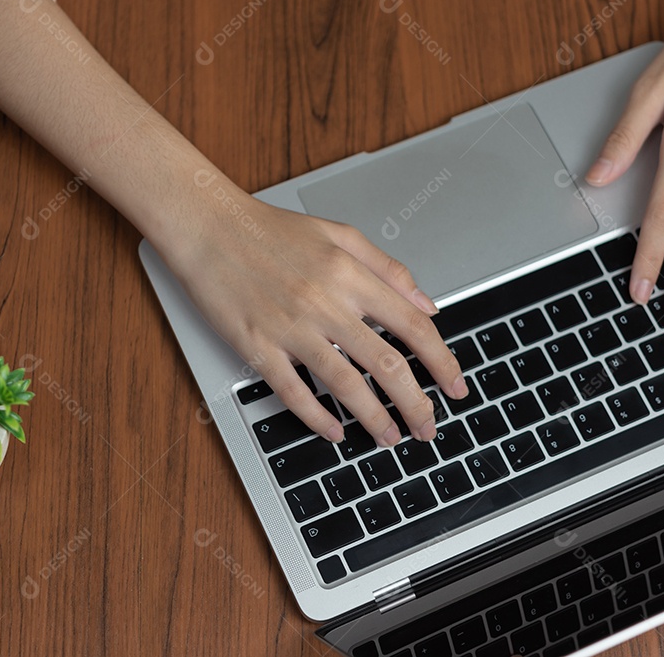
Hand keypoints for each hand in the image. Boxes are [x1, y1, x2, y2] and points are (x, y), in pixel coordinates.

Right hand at [168, 182, 465, 447]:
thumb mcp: (339, 234)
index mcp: (349, 274)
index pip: (412, 326)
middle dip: (416, 404)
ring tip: (390, 437)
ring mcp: (289, 328)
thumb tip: (426, 304)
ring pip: (345, 385)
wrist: (208, 226)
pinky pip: (293, 392)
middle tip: (428, 426)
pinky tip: (335, 431)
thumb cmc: (269, 229)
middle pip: (386, 365)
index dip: (442, 361)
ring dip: (374, 419)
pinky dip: (318, 417)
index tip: (455, 384)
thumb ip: (387, 269)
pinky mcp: (256, 346)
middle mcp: (324, 303)